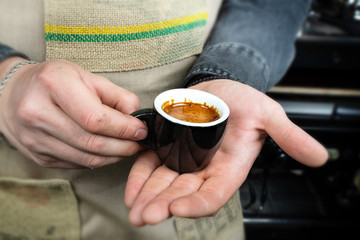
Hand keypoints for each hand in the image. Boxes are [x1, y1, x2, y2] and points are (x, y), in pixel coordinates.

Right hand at [0, 57, 146, 167]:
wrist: (12, 94)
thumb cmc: (54, 81)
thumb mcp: (85, 76)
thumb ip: (116, 96)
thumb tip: (137, 117)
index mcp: (53, 84)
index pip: (95, 118)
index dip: (123, 128)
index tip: (141, 130)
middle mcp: (38, 113)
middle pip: (92, 142)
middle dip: (123, 146)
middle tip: (139, 143)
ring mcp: (35, 138)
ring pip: (86, 159)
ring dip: (114, 157)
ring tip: (128, 148)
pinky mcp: (38, 156)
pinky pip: (77, 164)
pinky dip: (98, 161)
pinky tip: (108, 151)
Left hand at [124, 79, 327, 225]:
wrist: (220, 88)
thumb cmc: (244, 101)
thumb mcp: (268, 114)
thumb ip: (289, 136)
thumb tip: (320, 156)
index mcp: (229, 167)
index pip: (214, 194)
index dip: (198, 204)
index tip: (179, 207)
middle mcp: (205, 170)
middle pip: (184, 194)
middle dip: (164, 206)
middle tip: (146, 216)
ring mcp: (184, 161)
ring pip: (164, 185)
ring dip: (149, 198)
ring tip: (134, 210)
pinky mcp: (167, 149)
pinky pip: (151, 167)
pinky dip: (140, 179)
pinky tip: (131, 191)